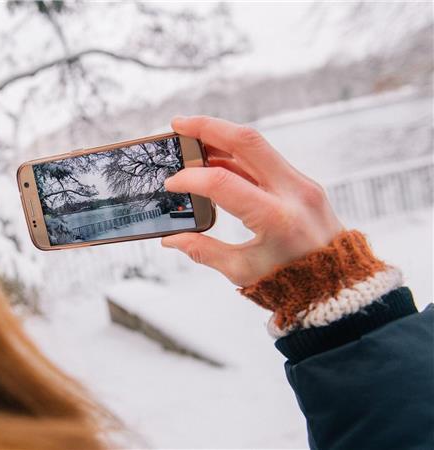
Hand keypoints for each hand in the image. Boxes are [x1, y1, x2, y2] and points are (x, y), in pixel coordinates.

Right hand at [162, 116, 343, 286]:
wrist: (339, 285)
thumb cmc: (291, 282)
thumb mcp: (242, 270)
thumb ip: (203, 251)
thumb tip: (171, 239)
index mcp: (276, 219)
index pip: (223, 183)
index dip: (191, 178)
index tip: (171, 183)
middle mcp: (293, 193)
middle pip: (246, 141)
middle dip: (208, 127)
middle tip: (178, 124)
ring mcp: (302, 184)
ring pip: (257, 145)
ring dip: (221, 136)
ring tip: (191, 137)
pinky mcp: (303, 183)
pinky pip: (266, 159)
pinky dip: (237, 154)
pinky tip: (214, 157)